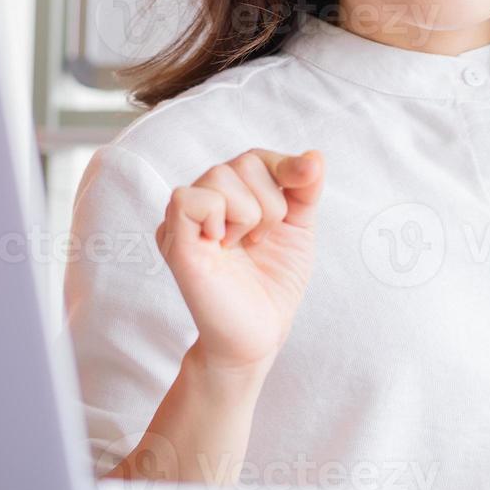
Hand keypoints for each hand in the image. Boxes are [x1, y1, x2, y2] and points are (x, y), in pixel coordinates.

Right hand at [155, 148, 323, 372]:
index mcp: (232, 195)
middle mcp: (206, 200)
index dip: (285, 167)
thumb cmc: (273, 282)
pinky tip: (221, 245)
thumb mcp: (300, 227)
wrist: (260, 333)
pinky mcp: (175, 240)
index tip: (305, 182)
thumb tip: (314, 156)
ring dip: (249, 215)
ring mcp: (187, 219)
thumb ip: (305, 189)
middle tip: (262, 240)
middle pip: (243, 163)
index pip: (256, 158)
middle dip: (271, 203)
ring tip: (243, 246)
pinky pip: (190, 200)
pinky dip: (218, 218)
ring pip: (220, 176)